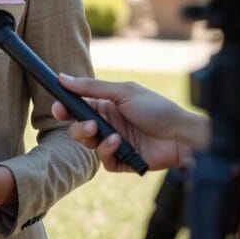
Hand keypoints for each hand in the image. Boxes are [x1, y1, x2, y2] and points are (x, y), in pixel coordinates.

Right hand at [51, 74, 208, 172]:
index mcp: (106, 104)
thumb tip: (63, 77)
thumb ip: (91, 87)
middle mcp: (108, 123)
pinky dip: (107, 151)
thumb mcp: (122, 92)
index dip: (65, 107)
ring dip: (91, 137)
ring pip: (88, 144)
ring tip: (101, 131)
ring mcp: (115, 143)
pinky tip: (119, 143)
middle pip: (79, 127)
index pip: (78, 106)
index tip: (58, 107)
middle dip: (77, 126)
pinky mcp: (122, 160)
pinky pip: (104, 160)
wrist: (181, 135)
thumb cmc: (156, 108)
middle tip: (88, 124)